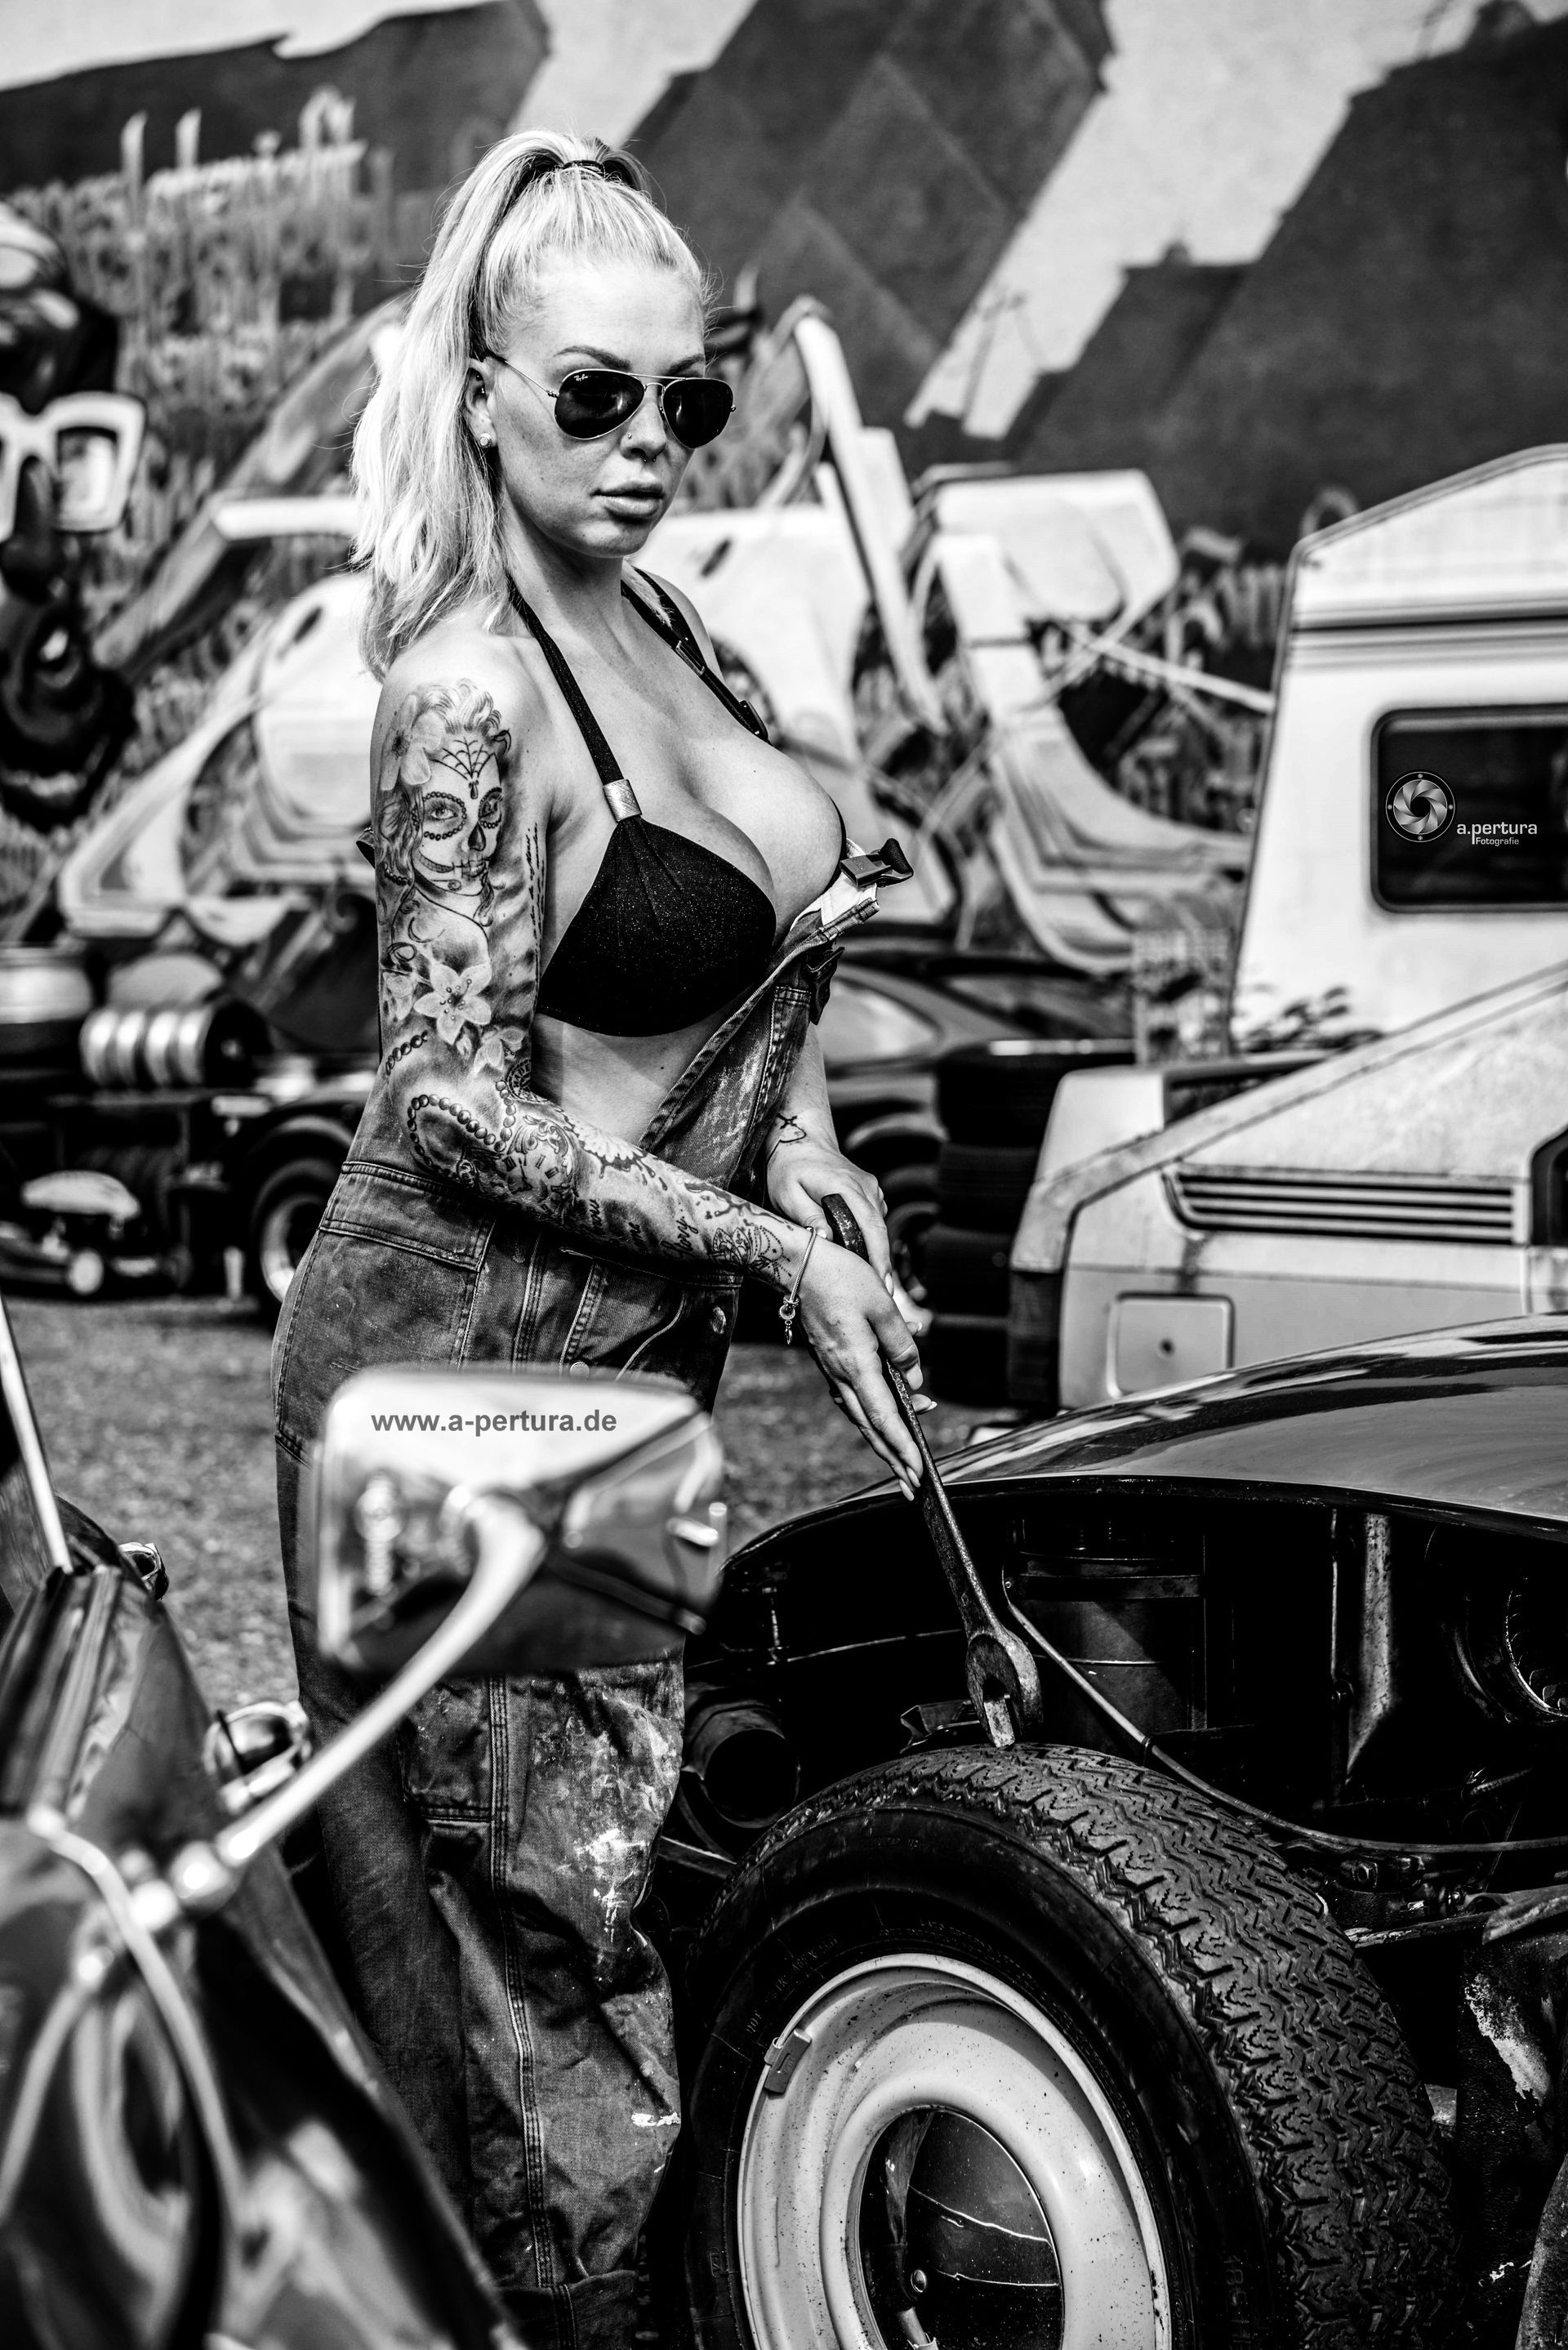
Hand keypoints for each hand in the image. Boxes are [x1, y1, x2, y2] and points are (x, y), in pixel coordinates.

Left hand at [768, 1138, 892, 1290]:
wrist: (801, 1140)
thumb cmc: (789, 1168)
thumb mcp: (786, 1192)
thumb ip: (806, 1214)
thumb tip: (826, 1239)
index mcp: (845, 1187)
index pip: (869, 1226)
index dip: (878, 1256)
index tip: (882, 1281)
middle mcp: (865, 1187)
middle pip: (881, 1230)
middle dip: (884, 1263)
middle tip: (885, 1295)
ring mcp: (871, 1188)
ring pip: (880, 1226)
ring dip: (879, 1253)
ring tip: (875, 1284)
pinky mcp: (870, 1192)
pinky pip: (875, 1220)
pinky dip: (873, 1240)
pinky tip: (866, 1261)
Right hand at [795, 1236, 924, 1496]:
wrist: (798, 1265)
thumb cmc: (840, 1278)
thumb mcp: (883, 1306)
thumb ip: (901, 1344)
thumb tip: (913, 1375)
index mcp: (856, 1364)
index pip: (884, 1417)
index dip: (903, 1447)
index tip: (918, 1471)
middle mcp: (841, 1375)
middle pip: (871, 1428)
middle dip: (893, 1459)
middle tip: (911, 1485)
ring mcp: (833, 1370)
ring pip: (861, 1415)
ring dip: (883, 1439)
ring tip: (904, 1456)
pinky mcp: (830, 1361)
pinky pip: (853, 1397)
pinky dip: (871, 1414)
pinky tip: (883, 1414)